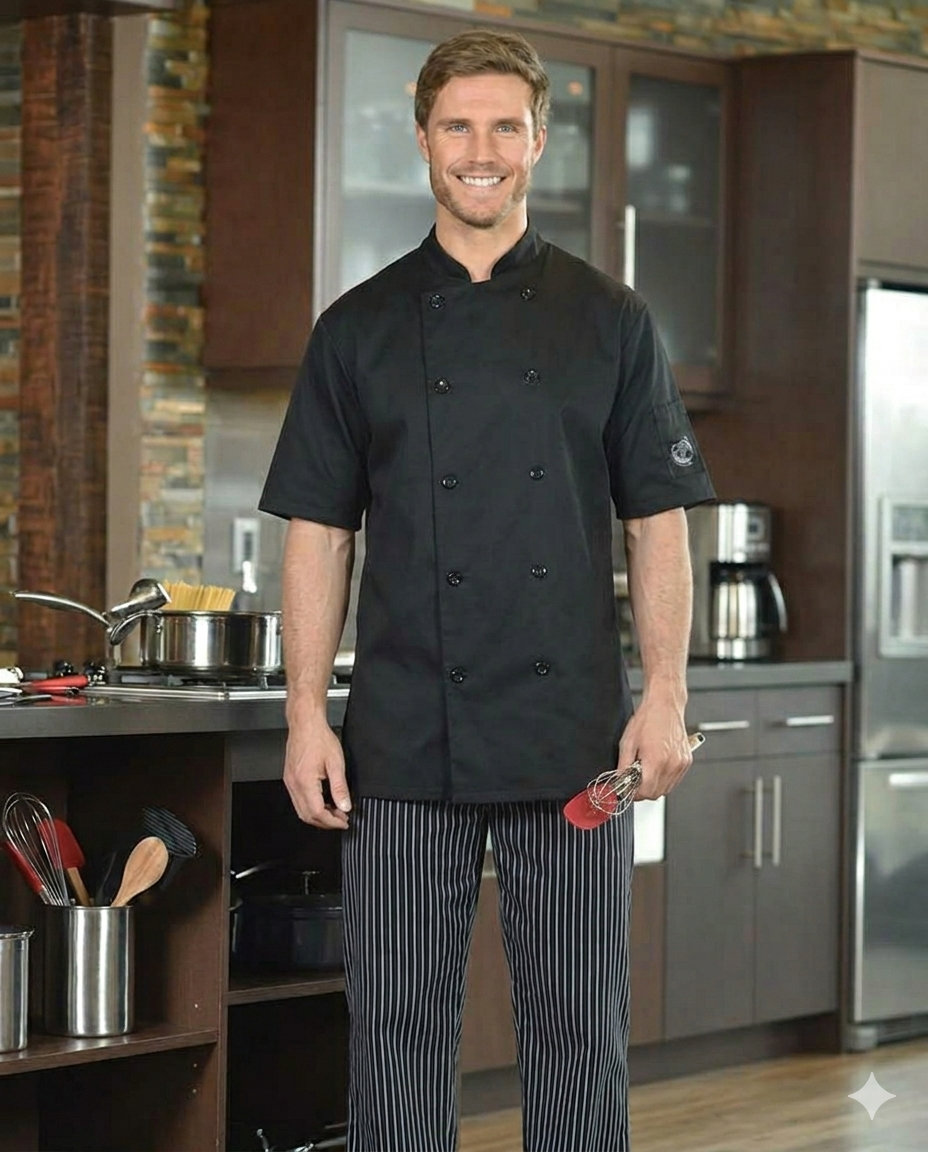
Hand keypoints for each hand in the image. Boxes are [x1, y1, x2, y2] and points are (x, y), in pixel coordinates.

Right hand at [283, 712, 351, 829]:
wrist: (305, 724)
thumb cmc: (319, 738)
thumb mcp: (336, 763)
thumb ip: (340, 788)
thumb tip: (345, 806)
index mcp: (305, 781)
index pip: (317, 813)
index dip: (332, 822)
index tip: (344, 822)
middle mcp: (294, 784)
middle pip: (307, 816)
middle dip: (325, 822)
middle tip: (341, 819)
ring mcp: (289, 782)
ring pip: (301, 810)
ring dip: (318, 815)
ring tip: (334, 811)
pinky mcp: (289, 778)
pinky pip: (298, 800)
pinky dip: (311, 806)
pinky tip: (323, 802)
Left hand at [617, 694, 692, 801]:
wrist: (665, 704)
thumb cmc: (648, 718)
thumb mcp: (627, 742)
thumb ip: (623, 766)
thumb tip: (619, 781)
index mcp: (656, 760)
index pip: (645, 792)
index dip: (633, 794)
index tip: (627, 789)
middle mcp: (671, 764)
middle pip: (656, 794)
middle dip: (643, 791)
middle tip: (634, 780)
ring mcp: (681, 764)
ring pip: (666, 789)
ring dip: (654, 786)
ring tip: (646, 770)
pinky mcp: (687, 761)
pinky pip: (674, 780)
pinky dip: (665, 779)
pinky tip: (657, 766)